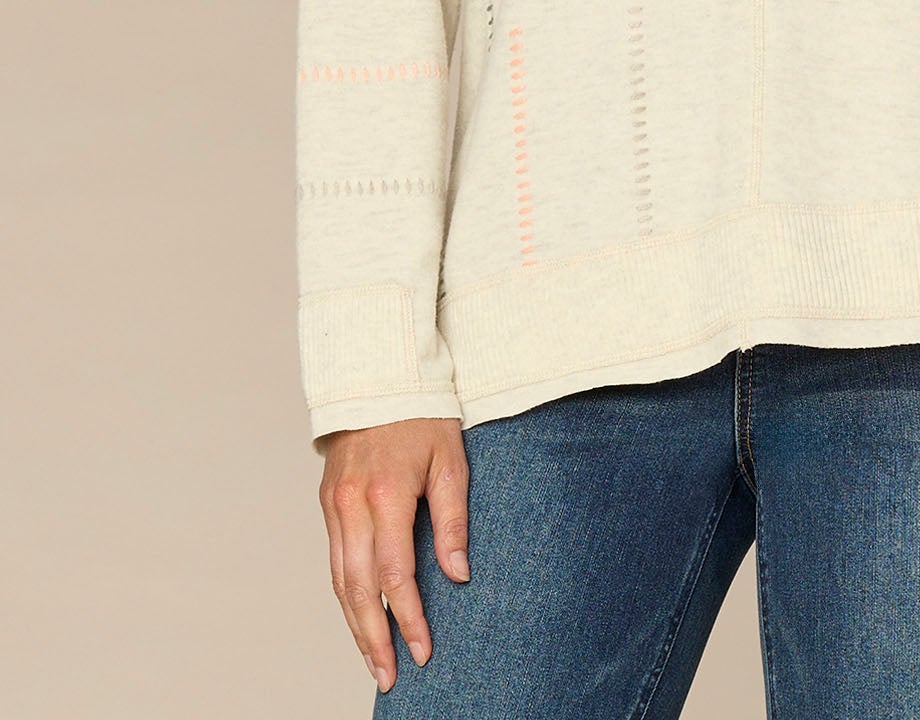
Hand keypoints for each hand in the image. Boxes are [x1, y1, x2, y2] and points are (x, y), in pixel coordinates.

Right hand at [318, 417, 470, 693]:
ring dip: (354, 624)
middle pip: (358, 588)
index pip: (395, 573)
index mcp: (386, 494)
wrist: (378, 376)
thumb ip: (454, 519)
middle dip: (373, 637)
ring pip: (339, 579)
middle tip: (389, 676)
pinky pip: (333, 559)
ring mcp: (334, 504)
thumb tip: (458, 576)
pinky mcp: (327, 502)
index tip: (422, 650)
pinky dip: (344, 594)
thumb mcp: (451, 460)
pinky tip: (359, 615)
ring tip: (373, 658)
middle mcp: (352, 503)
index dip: (408, 616)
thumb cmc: (423, 416)